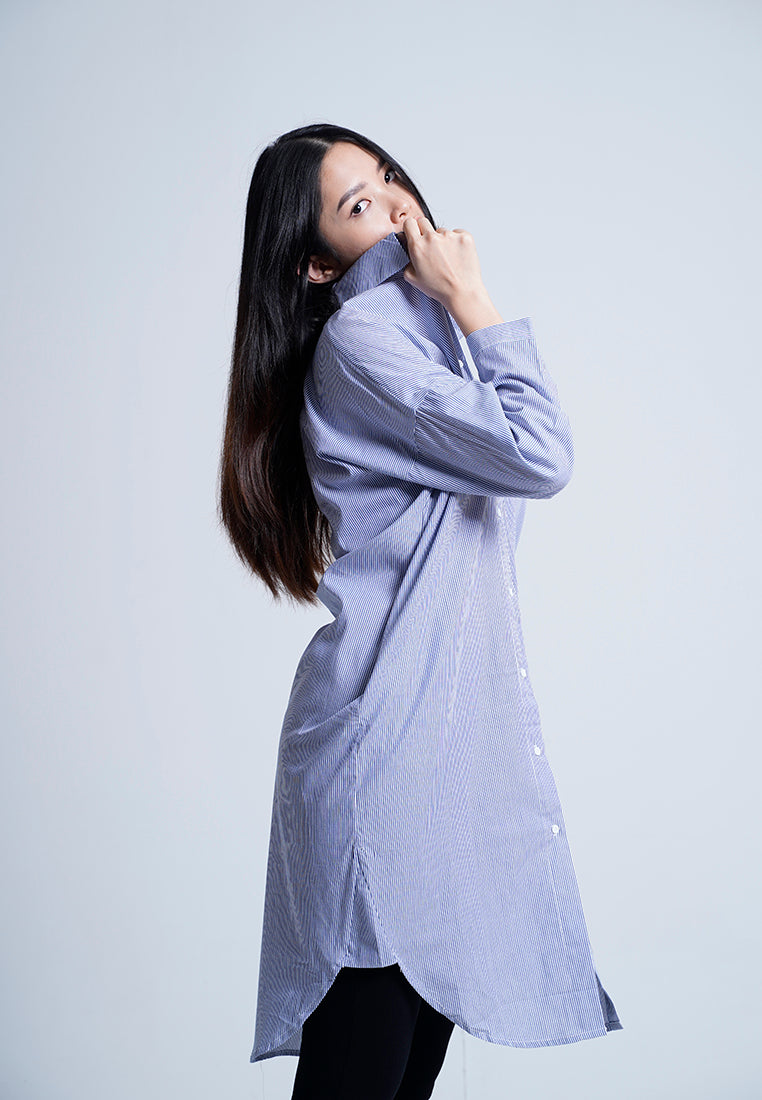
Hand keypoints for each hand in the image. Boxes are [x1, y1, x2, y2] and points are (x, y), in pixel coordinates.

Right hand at [402, 217, 502, 335]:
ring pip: (442, 231)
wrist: (462, 292)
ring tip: (447, 258)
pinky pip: (457, 233)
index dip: (411, 228)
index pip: (409, 223)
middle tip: (431, 247)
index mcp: (418, 246)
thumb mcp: (413, 278)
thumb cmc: (439, 288)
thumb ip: (407, 261)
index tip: (414, 232)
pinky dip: (457, 242)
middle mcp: (432, 238)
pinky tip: (457, 255)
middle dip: (425, 232)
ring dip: (443, 240)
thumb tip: (409, 251)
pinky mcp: (464, 236)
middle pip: (424, 222)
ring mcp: (450, 235)